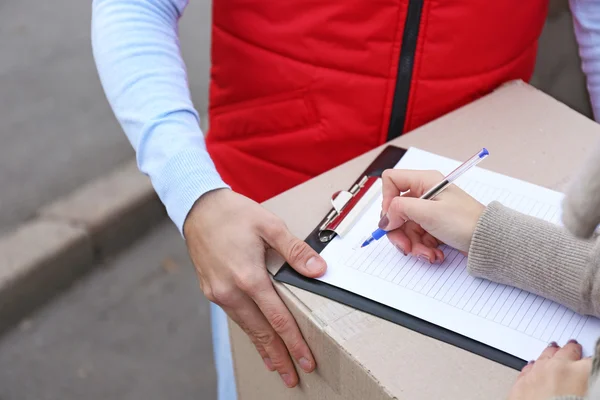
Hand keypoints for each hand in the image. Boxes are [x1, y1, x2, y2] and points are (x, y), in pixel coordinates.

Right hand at [183, 189, 326, 387]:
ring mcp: (218, 293)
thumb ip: (295, 251)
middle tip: (293, 376)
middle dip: (279, 356)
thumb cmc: (234, 214)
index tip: (305, 359)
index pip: (277, 318)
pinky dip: (248, 331)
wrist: (199, 208)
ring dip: (263, 348)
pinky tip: (256, 339)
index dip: (293, 341)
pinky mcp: (211, 290)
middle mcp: (231, 290)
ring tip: (276, 366)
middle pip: (261, 331)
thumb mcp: (270, 225)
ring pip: (246, 327)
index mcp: (248, 276)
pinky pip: (235, 317)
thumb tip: (318, 271)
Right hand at [379, 169, 484, 261]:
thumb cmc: (465, 222)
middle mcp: (425, 194)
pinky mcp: (434, 226)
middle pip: (396, 210)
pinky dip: (422, 248)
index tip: (392, 218)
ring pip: (405, 227)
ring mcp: (429, 211)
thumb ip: (400, 210)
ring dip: (412, 244)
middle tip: (405, 247)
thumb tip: (384, 218)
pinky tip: (434, 253)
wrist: (490, 241)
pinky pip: (417, 236)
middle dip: (399, 232)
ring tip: (427, 254)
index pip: (392, 181)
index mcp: (425, 181)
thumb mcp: (429, 213)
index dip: (387, 200)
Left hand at [508, 340, 590, 399]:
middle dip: (572, 351)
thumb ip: (591, 387)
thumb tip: (589, 386)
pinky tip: (533, 365)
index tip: (593, 363)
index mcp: (581, 373)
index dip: (593, 362)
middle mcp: (557, 369)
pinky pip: (527, 370)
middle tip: (574, 347)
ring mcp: (536, 374)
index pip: (593, 361)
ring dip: (551, 354)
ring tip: (554, 349)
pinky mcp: (520, 385)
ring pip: (545, 357)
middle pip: (567, 353)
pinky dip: (533, 367)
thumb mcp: (591, 394)